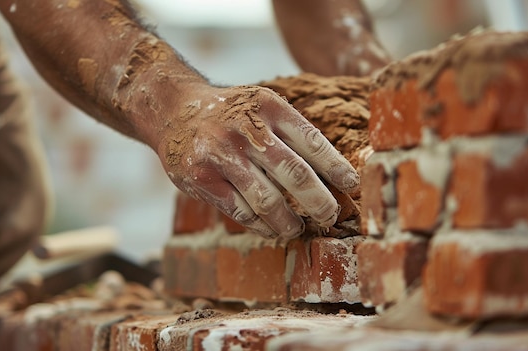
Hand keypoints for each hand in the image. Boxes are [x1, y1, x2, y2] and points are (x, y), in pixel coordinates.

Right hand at [157, 85, 359, 238]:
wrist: (174, 109)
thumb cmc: (231, 113)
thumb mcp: (261, 105)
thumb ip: (290, 132)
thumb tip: (333, 172)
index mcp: (268, 107)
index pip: (312, 142)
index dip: (336, 167)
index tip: (353, 185)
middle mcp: (246, 130)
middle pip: (295, 174)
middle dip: (320, 202)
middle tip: (331, 216)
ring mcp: (221, 155)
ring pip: (267, 200)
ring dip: (289, 221)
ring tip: (298, 228)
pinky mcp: (200, 178)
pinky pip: (240, 211)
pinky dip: (260, 225)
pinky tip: (270, 228)